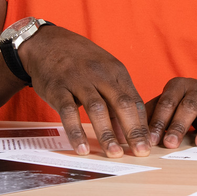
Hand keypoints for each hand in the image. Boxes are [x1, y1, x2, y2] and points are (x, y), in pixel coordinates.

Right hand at [19, 26, 150, 157]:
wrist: (48, 42)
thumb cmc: (80, 61)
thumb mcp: (104, 72)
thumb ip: (115, 99)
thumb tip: (125, 132)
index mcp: (116, 71)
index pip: (134, 100)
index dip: (143, 124)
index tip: (148, 143)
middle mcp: (100, 74)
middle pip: (121, 104)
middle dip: (133, 130)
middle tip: (140, 151)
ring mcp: (78, 80)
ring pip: (97, 108)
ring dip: (107, 133)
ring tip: (113, 153)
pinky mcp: (58, 88)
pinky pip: (68, 111)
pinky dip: (76, 131)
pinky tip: (81, 148)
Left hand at [145, 77, 196, 147]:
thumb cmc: (184, 104)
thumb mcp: (167, 104)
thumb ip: (151, 114)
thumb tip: (130, 131)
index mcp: (179, 86)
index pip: (167, 102)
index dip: (159, 121)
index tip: (151, 139)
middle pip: (189, 106)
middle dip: (179, 125)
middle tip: (170, 144)